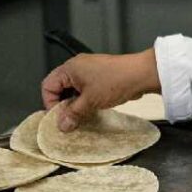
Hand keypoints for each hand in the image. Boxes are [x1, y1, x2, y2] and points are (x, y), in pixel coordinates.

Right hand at [41, 48, 159, 130]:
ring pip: (74, 90)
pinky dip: (86, 100)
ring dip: (76, 104)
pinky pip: (86, 90)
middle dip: (64, 105)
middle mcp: (78, 67)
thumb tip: (62, 124)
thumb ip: (73, 114)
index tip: (58, 117)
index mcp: (70, 68)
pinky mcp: (101, 76)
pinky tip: (93, 109)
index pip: (48, 86)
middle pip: (60, 88)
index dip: (50, 103)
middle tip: (70, 119)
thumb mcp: (90, 101)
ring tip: (83, 115)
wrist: (143, 74)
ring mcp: (90, 71)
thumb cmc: (118, 80)